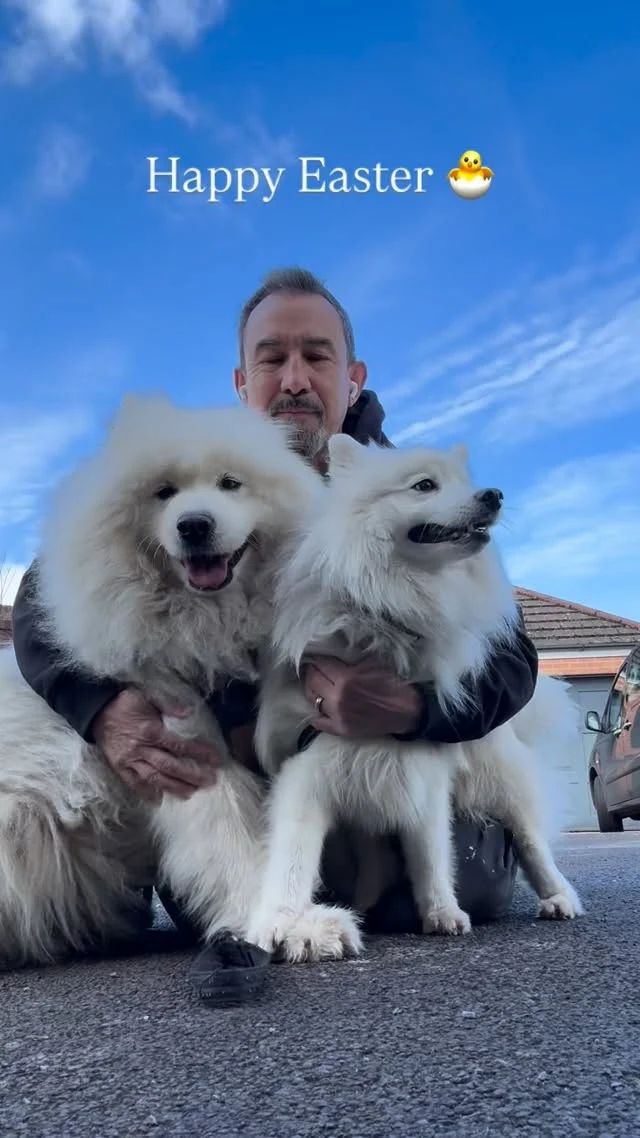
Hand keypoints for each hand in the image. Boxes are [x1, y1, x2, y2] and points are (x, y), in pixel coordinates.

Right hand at [92, 687, 222, 801]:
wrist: (95, 710)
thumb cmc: (124, 701)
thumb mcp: (148, 695)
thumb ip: (169, 704)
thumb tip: (190, 712)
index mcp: (150, 730)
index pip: (180, 745)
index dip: (200, 753)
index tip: (216, 760)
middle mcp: (141, 748)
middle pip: (170, 766)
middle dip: (192, 775)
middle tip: (210, 782)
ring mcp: (129, 760)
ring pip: (154, 778)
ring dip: (174, 787)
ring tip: (191, 793)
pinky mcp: (118, 767)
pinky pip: (133, 783)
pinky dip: (146, 793)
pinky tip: (159, 800)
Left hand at [302, 656, 421, 738]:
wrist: (406, 711)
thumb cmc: (391, 683)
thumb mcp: (372, 662)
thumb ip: (350, 658)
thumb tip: (332, 650)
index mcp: (346, 678)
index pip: (319, 665)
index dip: (315, 659)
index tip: (314, 656)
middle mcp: (338, 698)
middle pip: (312, 681)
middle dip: (310, 672)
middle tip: (311, 667)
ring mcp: (338, 716)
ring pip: (312, 700)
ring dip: (311, 689)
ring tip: (313, 683)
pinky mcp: (341, 730)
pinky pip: (319, 722)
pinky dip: (316, 713)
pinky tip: (318, 706)